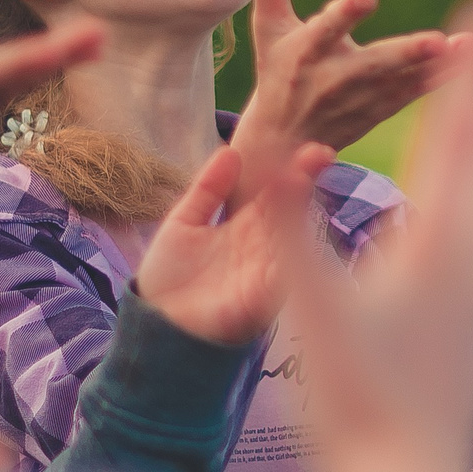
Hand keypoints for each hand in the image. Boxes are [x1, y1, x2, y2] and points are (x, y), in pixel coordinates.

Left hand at [133, 141, 335, 345]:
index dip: (288, 169)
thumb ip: (207, 189)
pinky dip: (292, 249)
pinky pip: (285, 271)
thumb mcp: (184, 223)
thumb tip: (229, 150)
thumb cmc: (168, 279)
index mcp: (244, 228)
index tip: (306, 147)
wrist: (154, 324)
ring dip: (297, 209)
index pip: (273, 192)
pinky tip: (295, 224)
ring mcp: (266, 270)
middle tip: (319, 152)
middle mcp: (261, 246)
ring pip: (290, 233)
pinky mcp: (264, 297)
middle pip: (289, 208)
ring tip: (299, 180)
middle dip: (303, 180)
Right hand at [232, 0, 452, 184]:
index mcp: (306, 52)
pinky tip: (469, 61)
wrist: (282, 142)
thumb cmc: (277, 71)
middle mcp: (335, 78)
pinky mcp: (380, 111)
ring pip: (403, 80)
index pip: (325, 30)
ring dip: (437, 65)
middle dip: (406, 53)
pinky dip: (440, 80)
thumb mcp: (268, 27)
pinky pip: (413, 93)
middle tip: (437, 40)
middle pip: (375, 64)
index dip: (344, 14)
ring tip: (469, 46)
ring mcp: (361, 99)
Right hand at [287, 39, 472, 471]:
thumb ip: (292, 230)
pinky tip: (449, 234)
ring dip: (472, 157)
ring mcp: (465, 302)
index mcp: (436, 247)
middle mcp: (463, 265)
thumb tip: (274, 154)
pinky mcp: (458, 334)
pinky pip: (464, 253)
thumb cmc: (358, 406)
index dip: (461, 74)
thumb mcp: (312, 311)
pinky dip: (458, 215)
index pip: (454, 137)